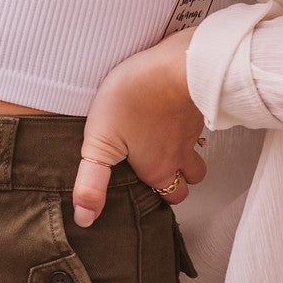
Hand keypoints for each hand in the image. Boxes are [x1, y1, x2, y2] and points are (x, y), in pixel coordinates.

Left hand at [72, 28, 207, 224]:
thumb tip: (84, 219)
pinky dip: (186, 124)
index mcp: (157, 168)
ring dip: (187, 155)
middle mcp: (179, 155)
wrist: (175, 64)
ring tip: (168, 145)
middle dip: (178, 181)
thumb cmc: (135, 98)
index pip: (170, 197)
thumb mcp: (100, 143)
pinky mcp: (197, 105)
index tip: (148, 191)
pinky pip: (197, 124)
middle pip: (190, 182)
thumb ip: (91, 182)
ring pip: (198, 154)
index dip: (160, 196)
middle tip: (161, 173)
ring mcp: (193, 130)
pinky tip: (172, 112)